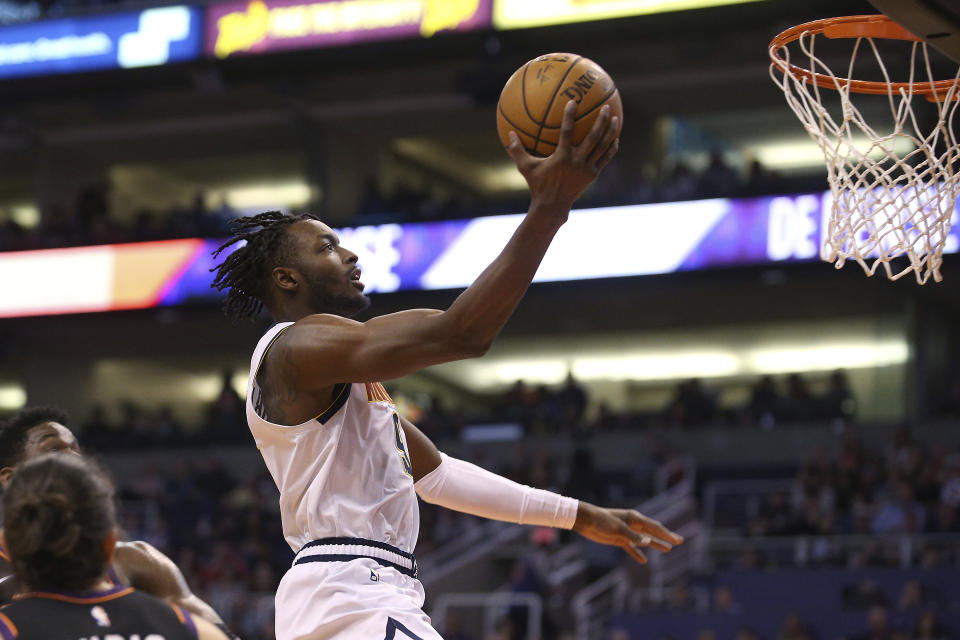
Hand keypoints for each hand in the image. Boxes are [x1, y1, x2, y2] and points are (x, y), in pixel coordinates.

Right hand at [505, 99, 619, 215]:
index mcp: (562, 157)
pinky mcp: (593, 175)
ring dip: (610, 132)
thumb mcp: (525, 167)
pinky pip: (605, 158)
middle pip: (593, 138)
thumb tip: (508, 133)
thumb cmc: (538, 185)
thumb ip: (517, 150)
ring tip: (617, 118)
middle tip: (606, 107)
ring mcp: (587, 169)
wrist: (553, 206)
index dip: (569, 116)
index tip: (573, 101)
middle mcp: (577, 162)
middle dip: (601, 121)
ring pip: (602, 147)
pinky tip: (616, 138)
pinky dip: (611, 148)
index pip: (567, 132)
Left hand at [572, 501, 683, 564]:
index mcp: (634, 518)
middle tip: (679, 542)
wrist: (586, 521)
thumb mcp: (617, 529)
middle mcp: (633, 524)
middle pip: (653, 532)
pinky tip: (644, 561)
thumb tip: (648, 541)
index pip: (655, 527)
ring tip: (668, 550)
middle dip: (666, 538)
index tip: (677, 540)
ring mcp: (627, 533)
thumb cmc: (601, 521)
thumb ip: (633, 536)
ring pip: (645, 540)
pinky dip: (637, 554)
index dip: (667, 534)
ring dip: (656, 545)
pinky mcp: (619, 540)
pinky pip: (631, 548)